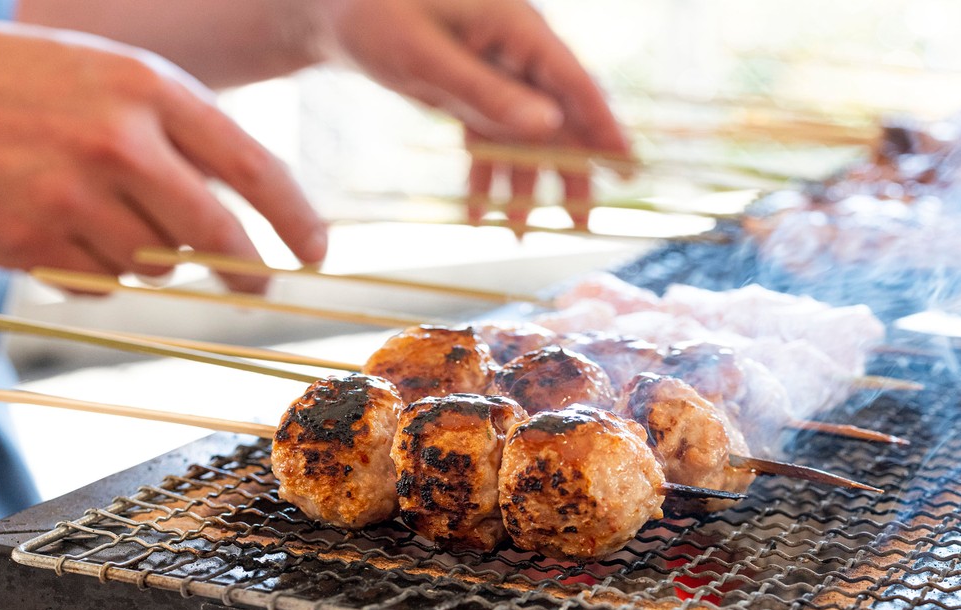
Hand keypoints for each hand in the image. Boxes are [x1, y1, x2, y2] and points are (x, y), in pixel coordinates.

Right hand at [0, 21, 326, 292]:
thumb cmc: (24, 86)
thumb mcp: (112, 78)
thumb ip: (182, 132)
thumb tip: (250, 203)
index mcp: (150, 91)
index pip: (255, 168)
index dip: (296, 219)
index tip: (317, 253)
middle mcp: (120, 143)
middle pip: (216, 235)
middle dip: (244, 269)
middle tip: (255, 283)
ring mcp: (76, 196)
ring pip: (155, 266)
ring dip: (148, 257)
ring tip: (97, 209)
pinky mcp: (36, 243)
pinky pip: (101, 283)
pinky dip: (96, 268)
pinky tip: (57, 224)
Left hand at [323, 0, 631, 231]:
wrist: (334, 8)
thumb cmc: (377, 12)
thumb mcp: (427, 57)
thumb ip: (487, 93)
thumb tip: (549, 128)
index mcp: (517, 27)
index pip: (574, 83)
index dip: (603, 128)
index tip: (626, 169)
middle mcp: (516, 50)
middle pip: (559, 116)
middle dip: (569, 173)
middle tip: (582, 225)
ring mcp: (496, 72)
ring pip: (525, 136)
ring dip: (523, 186)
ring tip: (520, 235)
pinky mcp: (471, 91)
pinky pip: (489, 139)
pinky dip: (485, 177)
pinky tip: (479, 215)